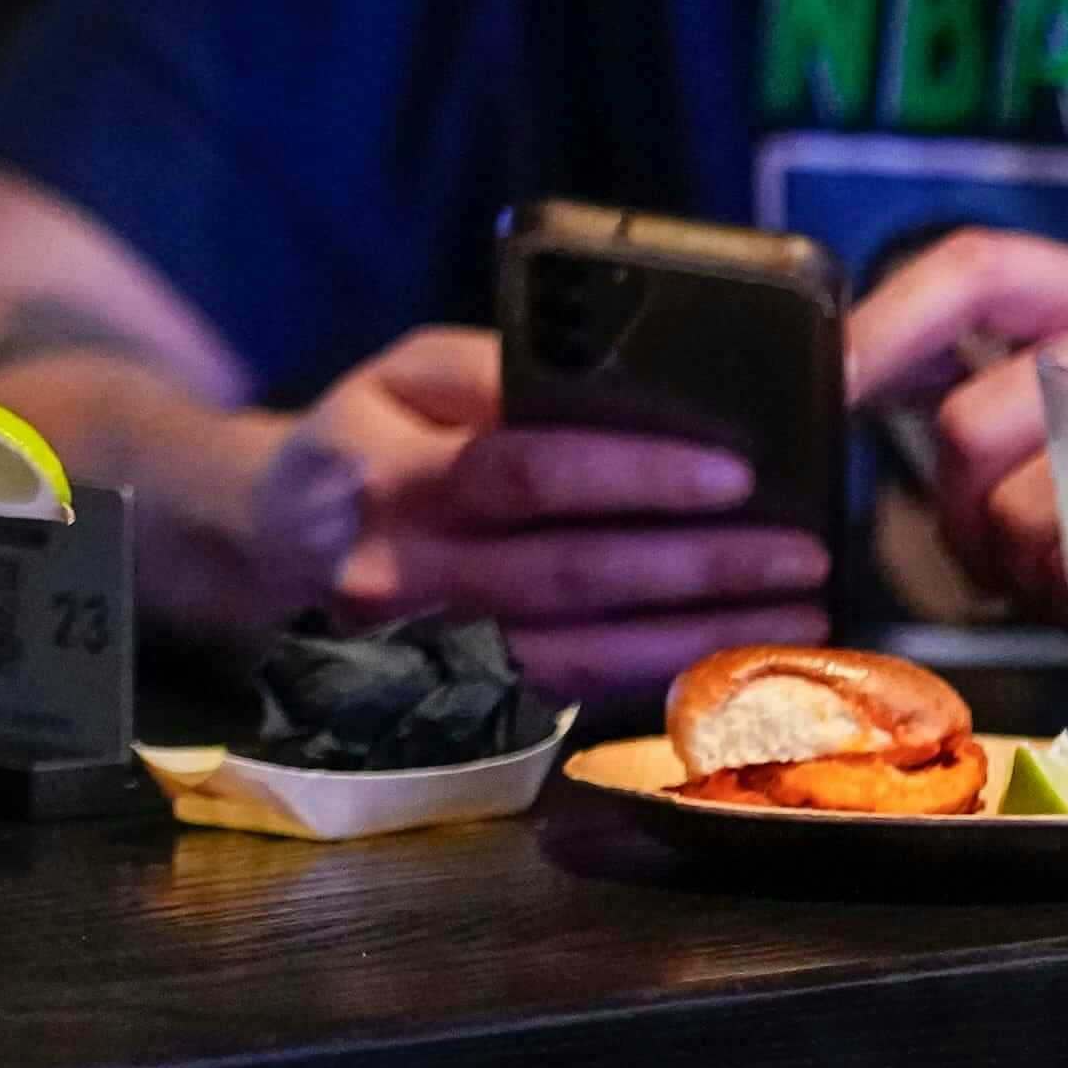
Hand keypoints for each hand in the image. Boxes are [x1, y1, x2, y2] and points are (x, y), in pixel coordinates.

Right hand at [281, 327, 831, 700]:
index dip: (634, 474)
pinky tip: (731, 655)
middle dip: (698, 565)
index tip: (734, 470)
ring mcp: (425, 647)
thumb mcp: (405, 374)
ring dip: (697, 635)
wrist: (265, 542)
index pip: (525, 471)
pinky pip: (569, 691)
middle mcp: (403, 568)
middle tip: (802, 552)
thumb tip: (626, 390)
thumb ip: (499, 372)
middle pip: (567, 573)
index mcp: (390, 468)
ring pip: (577, 650)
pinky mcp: (451, 695)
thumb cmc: (363, 440)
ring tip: (797, 612)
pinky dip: (657, 676)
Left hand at [846, 230, 1067, 601]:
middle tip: (971, 536)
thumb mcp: (1055, 377)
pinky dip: (1060, 588)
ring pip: (1016, 509)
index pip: (974, 269)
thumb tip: (844, 373)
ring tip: (1036, 561)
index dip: (884, 323)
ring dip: (1003, 558)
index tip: (832, 380)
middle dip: (950, 502)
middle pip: (969, 422)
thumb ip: (964, 363)